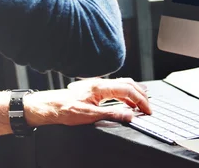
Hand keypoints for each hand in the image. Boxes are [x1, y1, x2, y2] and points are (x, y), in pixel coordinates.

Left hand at [24, 78, 150, 126]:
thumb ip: (111, 114)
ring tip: (142, 104)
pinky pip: (116, 88)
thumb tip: (129, 115)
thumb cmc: (64, 109)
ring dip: (134, 93)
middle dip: (141, 95)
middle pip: (128, 84)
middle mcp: (100, 83)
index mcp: (100, 87)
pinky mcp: (95, 89)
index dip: (140, 100)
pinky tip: (127, 102)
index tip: (147, 110)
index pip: (128, 90)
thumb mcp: (89, 116)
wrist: (50, 106)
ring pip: (122, 84)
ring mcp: (98, 85)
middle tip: (149, 107)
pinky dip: (126, 94)